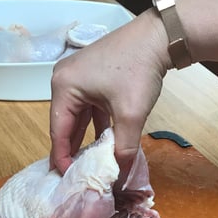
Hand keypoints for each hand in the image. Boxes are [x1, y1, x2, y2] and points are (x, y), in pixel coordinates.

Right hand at [49, 9, 170, 173]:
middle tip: (75, 176)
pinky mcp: (92, 77)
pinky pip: (88, 108)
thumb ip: (124, 150)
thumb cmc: (138, 70)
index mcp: (64, 87)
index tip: (66, 179)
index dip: (62, 158)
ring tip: (86, 164)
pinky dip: (94, 125)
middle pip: (65, 124)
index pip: (58, 131)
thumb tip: (120, 179)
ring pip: (78, 117)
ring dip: (84, 139)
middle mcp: (64, 80)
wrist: (159, 37)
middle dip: (72, 150)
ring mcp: (78, 77)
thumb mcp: (131, 115)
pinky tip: (101, 143)